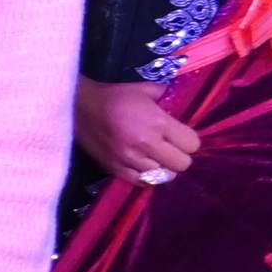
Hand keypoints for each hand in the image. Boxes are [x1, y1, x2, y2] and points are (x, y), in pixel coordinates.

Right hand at [76, 78, 201, 186]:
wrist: (79, 107)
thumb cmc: (115, 96)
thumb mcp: (145, 89)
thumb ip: (166, 97)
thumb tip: (179, 103)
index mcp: (157, 122)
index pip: (192, 144)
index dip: (189, 140)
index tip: (180, 135)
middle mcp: (146, 144)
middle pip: (182, 164)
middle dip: (180, 155)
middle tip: (170, 147)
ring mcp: (130, 159)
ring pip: (163, 176)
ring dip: (162, 166)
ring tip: (154, 156)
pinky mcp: (115, 168)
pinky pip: (141, 181)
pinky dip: (145, 175)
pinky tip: (141, 165)